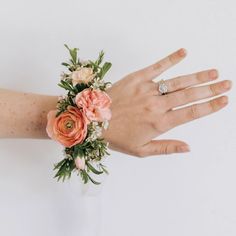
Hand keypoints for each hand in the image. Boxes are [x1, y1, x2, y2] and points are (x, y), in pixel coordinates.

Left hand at [102, 48, 231, 156]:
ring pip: (178, 81)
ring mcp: (147, 89)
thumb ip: (166, 148)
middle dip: (211, 89)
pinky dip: (171, 59)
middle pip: (190, 95)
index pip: (192, 113)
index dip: (210, 106)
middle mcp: (157, 105)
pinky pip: (157, 67)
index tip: (223, 100)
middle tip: (226, 83)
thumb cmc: (117, 137)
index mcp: (160, 123)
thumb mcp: (141, 150)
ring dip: (198, 76)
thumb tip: (188, 147)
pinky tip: (183, 53)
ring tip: (213, 72)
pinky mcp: (137, 78)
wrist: (92, 121)